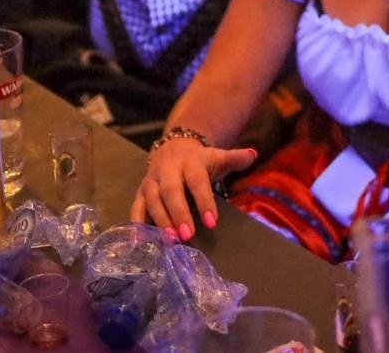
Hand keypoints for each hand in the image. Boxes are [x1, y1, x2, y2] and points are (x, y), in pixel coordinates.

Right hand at [130, 136, 255, 241]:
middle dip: (179, 214)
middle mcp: (168, 170)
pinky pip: (136, 207)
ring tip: (171, 241)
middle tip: (187, 236)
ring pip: (152, 200)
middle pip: (171, 191)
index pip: (197, 182)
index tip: (212, 222)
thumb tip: (252, 154)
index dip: (204, 201)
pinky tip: (140, 241)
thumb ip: (235, 158)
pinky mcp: (140, 192)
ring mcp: (151, 181)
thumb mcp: (218, 157)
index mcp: (190, 162)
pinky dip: (136, 223)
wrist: (173, 148)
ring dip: (160, 221)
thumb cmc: (199, 161)